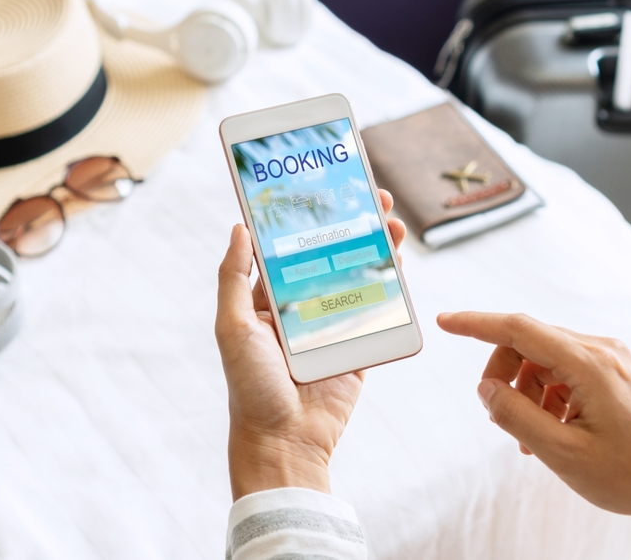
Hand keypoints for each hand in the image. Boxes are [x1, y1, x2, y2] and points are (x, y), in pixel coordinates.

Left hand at [216, 189, 406, 500]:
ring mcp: (332, 325)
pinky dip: (390, 283)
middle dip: (352, 225)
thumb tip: (239, 228)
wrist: (286, 441)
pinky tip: (398, 259)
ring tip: (391, 221)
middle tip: (371, 197)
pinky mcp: (358, 344)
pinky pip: (377, 308)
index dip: (306, 218)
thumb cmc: (250, 386)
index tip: (322, 189)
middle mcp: (301, 308)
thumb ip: (233, 278)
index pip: (289, 248)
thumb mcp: (231, 327)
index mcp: (267, 300)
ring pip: (358, 275)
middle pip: (331, 254)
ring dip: (376, 246)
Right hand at [437, 312, 630, 559]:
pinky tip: (549, 429)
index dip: (476, 324)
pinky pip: (563, 369)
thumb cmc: (629, 474)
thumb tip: (486, 388)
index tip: (445, 322)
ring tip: (530, 434)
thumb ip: (515, 415)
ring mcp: (610, 358)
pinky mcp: (613, 370)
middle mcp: (602, 350)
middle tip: (496, 413)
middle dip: (504, 374)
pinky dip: (546, 394)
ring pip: (543, 357)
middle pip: (529, 342)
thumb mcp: (562, 452)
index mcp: (590, 364)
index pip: (519, 329)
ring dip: (525, 390)